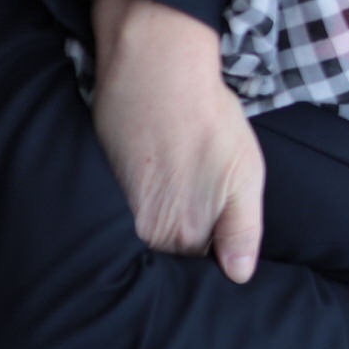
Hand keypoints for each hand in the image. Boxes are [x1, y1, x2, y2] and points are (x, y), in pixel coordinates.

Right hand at [87, 0, 265, 282]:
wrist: (157, 72)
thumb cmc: (209, 121)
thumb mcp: (245, 175)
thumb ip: (243, 231)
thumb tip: (239, 276)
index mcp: (187, 235)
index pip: (201, 267)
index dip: (213, 252)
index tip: (219, 234)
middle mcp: (150, 233)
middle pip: (172, 254)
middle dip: (186, 239)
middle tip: (197, 200)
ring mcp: (122, 212)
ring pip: (148, 234)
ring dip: (162, 221)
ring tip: (175, 185)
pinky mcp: (103, 188)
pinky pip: (124, 214)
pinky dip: (138, 203)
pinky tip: (152, 177)